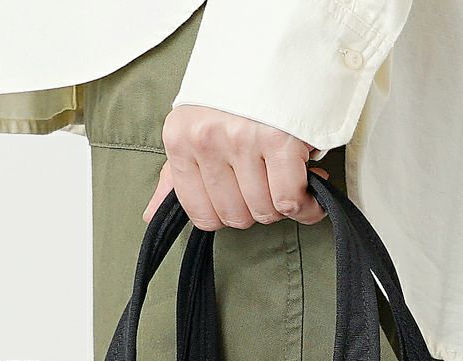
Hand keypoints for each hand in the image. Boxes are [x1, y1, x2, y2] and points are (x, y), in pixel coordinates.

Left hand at [143, 106, 326, 230]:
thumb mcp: (194, 127)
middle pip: (237, 216)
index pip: (201, 214)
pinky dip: (307, 206)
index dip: (229, 215)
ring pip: (266, 210)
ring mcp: (242, 139)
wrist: (276, 41)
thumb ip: (176, 175)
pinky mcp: (279, 139)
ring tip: (290, 179)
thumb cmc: (235, 91)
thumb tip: (152, 214)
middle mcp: (207, 139)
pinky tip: (310, 193)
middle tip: (270, 183)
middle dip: (258, 208)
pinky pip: (290, 199)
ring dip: (285, 204)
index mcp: (180, 139)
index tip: (245, 199)